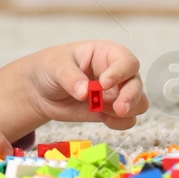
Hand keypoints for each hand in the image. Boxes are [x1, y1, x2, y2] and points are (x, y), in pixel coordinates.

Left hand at [0, 40, 149, 140]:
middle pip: (136, 84)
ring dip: (125, 111)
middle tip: (118, 108)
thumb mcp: (55, 66)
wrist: (40, 90)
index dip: (120, 72)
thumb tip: (85, 92)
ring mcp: (116, 93)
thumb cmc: (50, 68)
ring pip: (139, 104)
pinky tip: (104, 120)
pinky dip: (120, 123)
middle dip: (131, 97)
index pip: (126, 61)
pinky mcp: (111, 111)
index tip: (104, 84)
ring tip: (100, 109)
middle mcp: (117, 73)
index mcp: (105, 54)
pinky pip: (127, 120)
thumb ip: (70, 77)